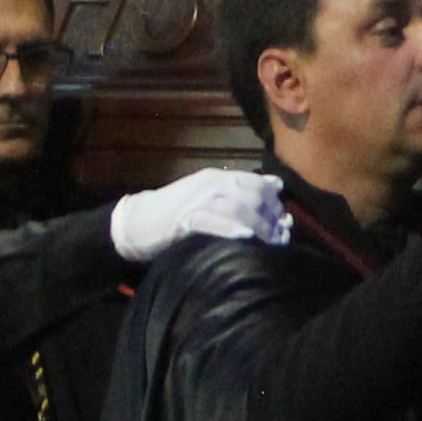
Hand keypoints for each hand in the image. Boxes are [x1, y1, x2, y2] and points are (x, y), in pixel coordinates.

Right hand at [111, 167, 289, 263]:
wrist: (136, 221)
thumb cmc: (176, 213)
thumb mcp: (211, 197)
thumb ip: (240, 193)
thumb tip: (276, 187)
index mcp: (218, 178)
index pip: (257, 183)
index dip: (276, 203)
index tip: (285, 221)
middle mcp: (211, 184)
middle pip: (253, 196)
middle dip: (272, 217)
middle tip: (282, 237)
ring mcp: (198, 200)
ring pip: (238, 209)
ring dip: (260, 227)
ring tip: (272, 242)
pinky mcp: (184, 219)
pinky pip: (213, 222)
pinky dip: (231, 229)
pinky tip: (247, 238)